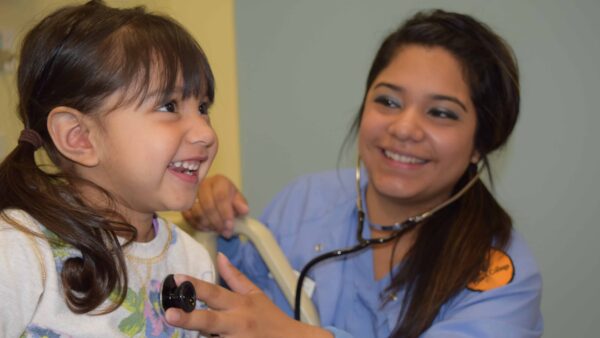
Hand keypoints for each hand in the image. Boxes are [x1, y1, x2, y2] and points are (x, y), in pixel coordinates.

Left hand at [165, 253, 332, 337]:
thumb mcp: (254, 295)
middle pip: (209, 320)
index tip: (176, 277)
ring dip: (203, 335)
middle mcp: (237, 323)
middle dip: (189, 318)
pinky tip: (216, 336)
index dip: (195, 285)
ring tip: (209, 330)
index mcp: (240, 304)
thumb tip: (219, 255)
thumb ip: (234, 277)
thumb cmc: (269, 317)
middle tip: (170, 315)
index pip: (215, 292)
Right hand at [183, 175, 248, 237]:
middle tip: (224, 232)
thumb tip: (244, 210)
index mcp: (219, 181)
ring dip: (207, 224)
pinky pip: (188, 216)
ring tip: (216, 230)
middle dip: (217, 221)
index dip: (225, 213)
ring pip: (196, 211)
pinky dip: (197, 225)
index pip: (221, 196)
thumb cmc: (229, 200)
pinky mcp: (184, 203)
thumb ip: (241, 204)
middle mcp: (204, 184)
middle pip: (208, 205)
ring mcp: (191, 193)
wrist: (217, 200)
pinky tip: (207, 229)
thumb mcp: (238, 201)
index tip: (229, 226)